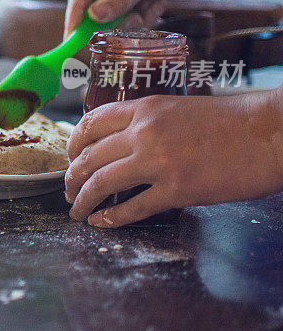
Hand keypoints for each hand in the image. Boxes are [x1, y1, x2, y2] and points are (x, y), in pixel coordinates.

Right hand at [64, 0, 240, 37]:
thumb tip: (94, 16)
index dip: (77, 10)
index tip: (71, 34)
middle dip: (106, 18)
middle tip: (106, 36)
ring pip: (114, 11)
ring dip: (129, 20)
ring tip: (147, 15)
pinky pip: (131, 13)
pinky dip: (143, 18)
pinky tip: (158, 8)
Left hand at [64, 89, 282, 227]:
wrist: (269, 133)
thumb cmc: (230, 121)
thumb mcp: (178, 108)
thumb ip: (147, 122)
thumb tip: (122, 142)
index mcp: (144, 109)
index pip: (91, 124)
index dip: (73, 144)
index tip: (69, 158)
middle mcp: (144, 133)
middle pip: (90, 157)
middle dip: (72, 177)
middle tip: (68, 190)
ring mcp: (159, 162)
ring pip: (102, 182)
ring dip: (83, 199)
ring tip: (76, 210)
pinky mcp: (177, 190)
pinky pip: (132, 208)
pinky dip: (111, 218)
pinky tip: (101, 222)